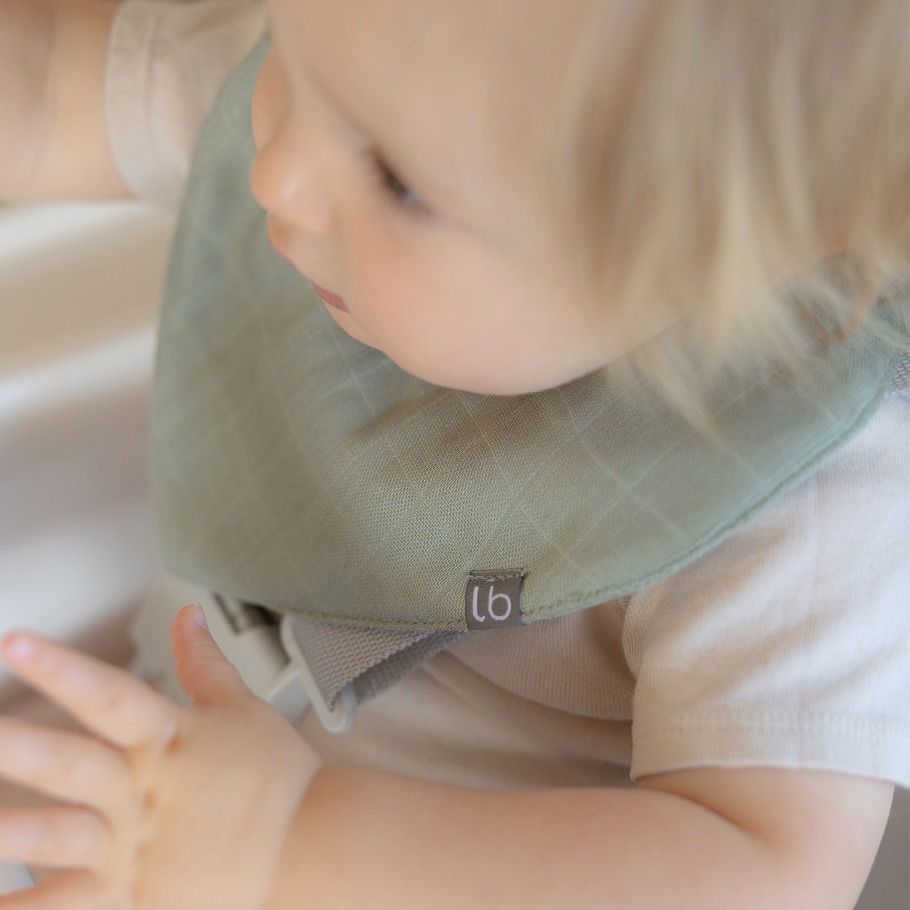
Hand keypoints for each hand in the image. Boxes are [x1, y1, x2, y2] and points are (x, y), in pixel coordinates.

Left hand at [0, 605, 320, 908]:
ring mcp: (132, 847)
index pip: (110, 695)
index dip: (63, 670)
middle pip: (70, 765)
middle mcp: (143, 792)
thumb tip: (187, 616)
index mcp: (170, 740)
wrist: (312, 848)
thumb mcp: (242, 710)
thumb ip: (203, 663)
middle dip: (16, 748)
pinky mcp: (131, 896)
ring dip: (3, 833)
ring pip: (54, 838)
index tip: (15, 642)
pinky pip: (63, 909)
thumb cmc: (280, 777)